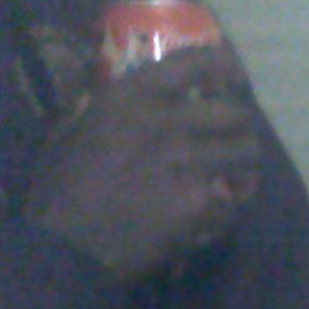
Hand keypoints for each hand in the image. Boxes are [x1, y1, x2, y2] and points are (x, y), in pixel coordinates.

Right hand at [23, 46, 260, 284]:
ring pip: (247, 154)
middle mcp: (166, 122)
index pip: (195, 61)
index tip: (233, 78)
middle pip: (234, 113)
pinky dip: (225, 213)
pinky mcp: (202, 204)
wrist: (68, 246)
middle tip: (233, 140)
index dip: (224, 66)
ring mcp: (188, 163)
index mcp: (131, 97)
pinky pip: (233, 203)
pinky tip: (209, 220)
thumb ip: (108, 110)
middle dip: (240, 127)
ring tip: (235, 178)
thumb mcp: (74, 130)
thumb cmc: (61, 188)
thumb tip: (125, 95)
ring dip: (245, 167)